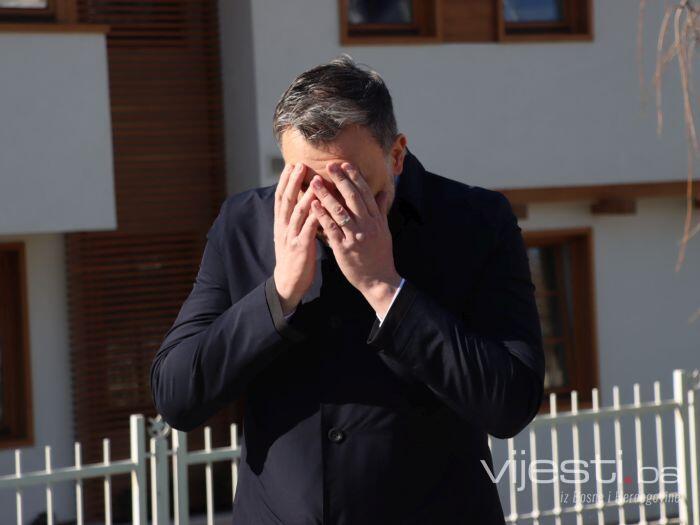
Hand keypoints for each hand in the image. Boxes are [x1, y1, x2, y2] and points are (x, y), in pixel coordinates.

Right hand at [273, 162, 319, 314]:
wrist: (288, 281)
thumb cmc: (294, 256)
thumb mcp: (291, 234)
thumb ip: (296, 218)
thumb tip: (303, 201)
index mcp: (281, 222)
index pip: (281, 197)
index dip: (285, 180)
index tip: (292, 164)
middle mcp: (284, 226)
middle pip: (286, 200)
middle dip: (293, 181)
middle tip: (300, 165)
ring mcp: (291, 236)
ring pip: (297, 212)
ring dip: (305, 196)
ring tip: (313, 182)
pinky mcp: (301, 248)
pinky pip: (308, 230)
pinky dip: (314, 218)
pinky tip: (321, 209)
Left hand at [309, 162, 401, 316]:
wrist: (378, 280)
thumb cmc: (380, 255)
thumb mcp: (384, 230)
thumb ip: (381, 210)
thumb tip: (383, 191)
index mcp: (377, 220)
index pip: (365, 193)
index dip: (355, 177)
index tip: (345, 164)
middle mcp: (367, 225)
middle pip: (353, 197)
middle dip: (341, 180)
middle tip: (330, 165)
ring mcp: (356, 236)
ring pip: (340, 211)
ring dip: (326, 194)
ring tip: (315, 182)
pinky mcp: (344, 248)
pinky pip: (331, 228)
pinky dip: (322, 215)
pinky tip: (313, 205)